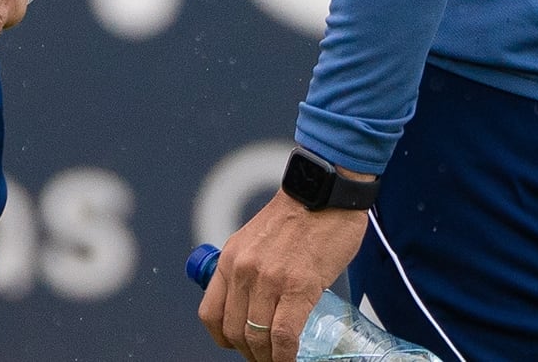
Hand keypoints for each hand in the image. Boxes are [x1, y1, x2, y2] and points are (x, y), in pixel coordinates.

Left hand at [198, 187, 369, 360]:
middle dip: (250, 353)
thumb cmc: (299, 215)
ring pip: (257, 338)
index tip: (239, 345)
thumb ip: (250, 267)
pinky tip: (292, 358)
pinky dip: (286, 356)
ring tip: (280, 360)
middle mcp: (243, 270)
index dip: (224, 338)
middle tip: (266, 356)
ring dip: (269, 358)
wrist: (326, 192)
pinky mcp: (298, 286)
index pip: (210, 313)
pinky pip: (284, 336)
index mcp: (230, 258)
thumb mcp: (256, 238)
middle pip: (234, 331)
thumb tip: (254, 302)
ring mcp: (269, 279)